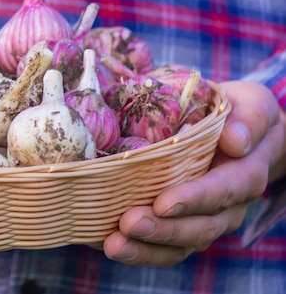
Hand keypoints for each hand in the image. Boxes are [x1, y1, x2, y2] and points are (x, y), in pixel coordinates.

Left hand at [103, 81, 285, 266]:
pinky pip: (162, 248)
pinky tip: (104, 243)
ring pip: (179, 245)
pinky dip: (136, 250)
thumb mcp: (250, 105)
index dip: (193, 199)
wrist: (236, 136)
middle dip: (162, 229)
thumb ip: (248, 120)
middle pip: (199, 227)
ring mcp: (205, 222)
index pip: (223, 191)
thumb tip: (235, 141)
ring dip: (145, 248)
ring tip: (113, 244)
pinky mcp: (182, 229)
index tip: (162, 203)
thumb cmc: (236, 115)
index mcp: (245, 175)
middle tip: (128, 223)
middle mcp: (228, 207)